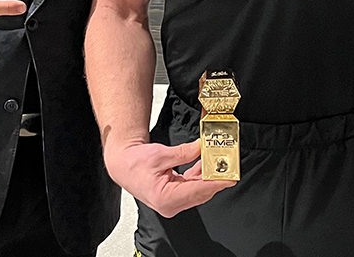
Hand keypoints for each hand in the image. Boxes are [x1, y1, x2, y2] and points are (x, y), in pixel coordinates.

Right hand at [104, 139, 235, 217]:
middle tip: (228, 165)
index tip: (230, 177)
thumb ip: (184, 152)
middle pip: (200, 192)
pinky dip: (199, 176)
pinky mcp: (173, 197)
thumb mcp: (161, 154)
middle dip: (215, 178)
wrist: (123, 164)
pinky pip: (191, 187)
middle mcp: (170, 204)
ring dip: (208, 176)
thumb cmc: (135, 162)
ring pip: (197, 190)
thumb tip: (202, 147)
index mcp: (165, 197)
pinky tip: (204, 164)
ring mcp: (172, 203)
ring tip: (217, 161)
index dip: (216, 183)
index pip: (198, 191)